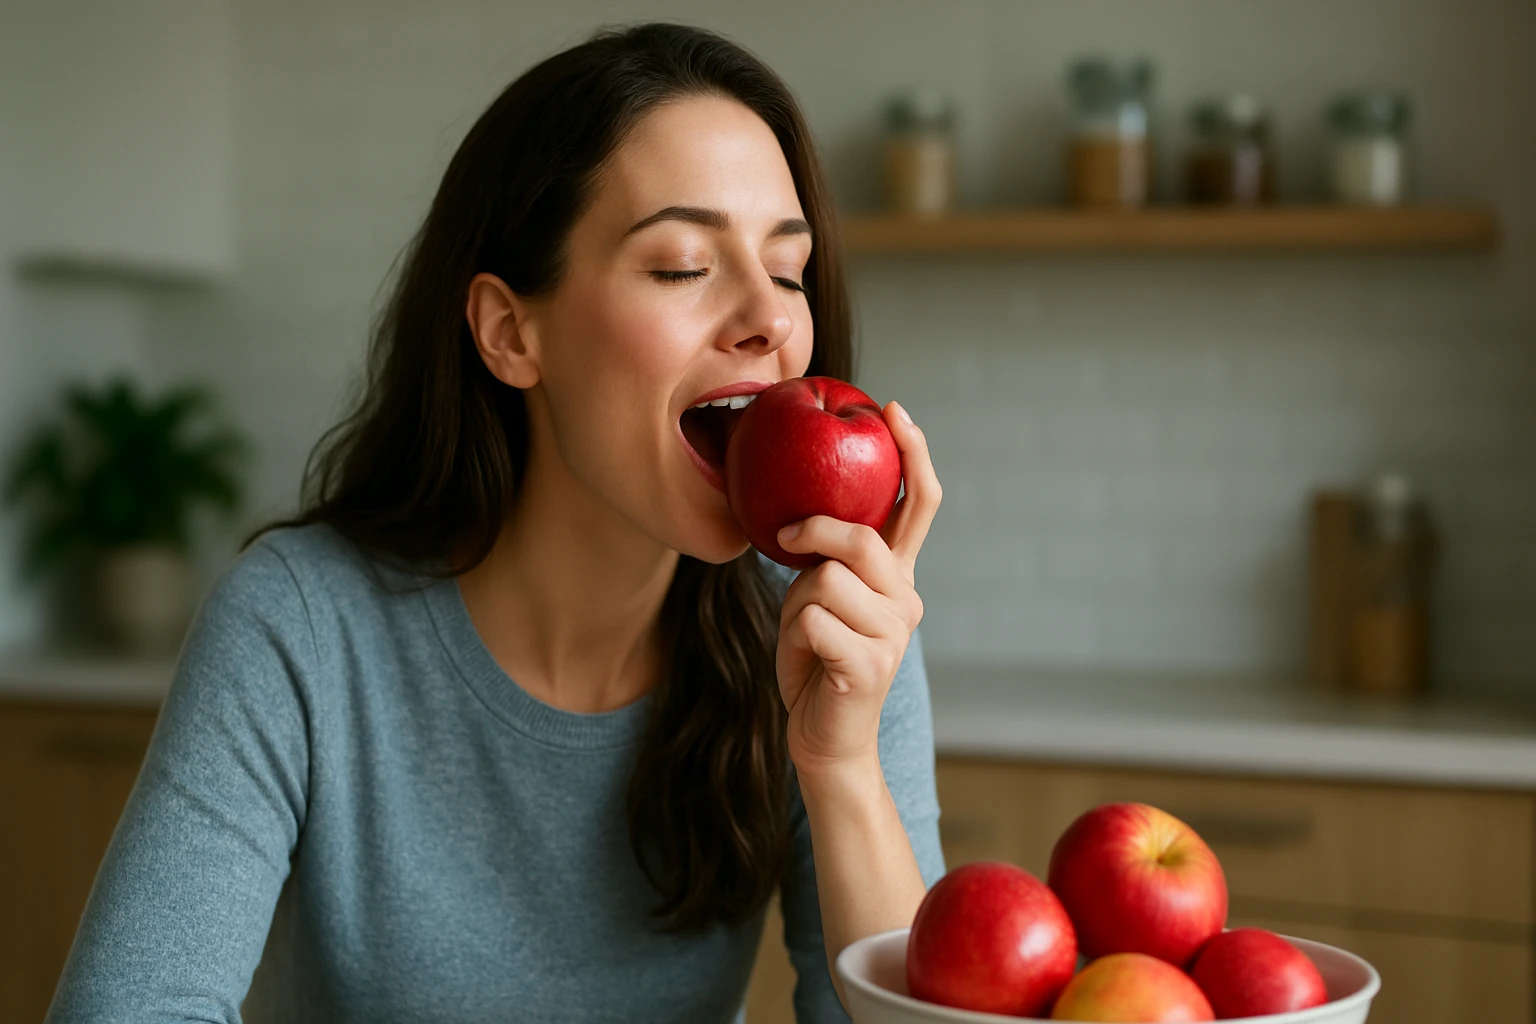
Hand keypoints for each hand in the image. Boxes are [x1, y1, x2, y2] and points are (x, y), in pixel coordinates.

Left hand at [775, 400, 941, 776]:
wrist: (822, 736)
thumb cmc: (814, 660)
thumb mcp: (815, 595)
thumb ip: (826, 557)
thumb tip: (801, 513)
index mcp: (898, 576)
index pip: (918, 504)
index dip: (912, 454)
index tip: (892, 410)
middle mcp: (906, 599)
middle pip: (861, 539)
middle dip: (815, 532)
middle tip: (785, 538)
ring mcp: (895, 634)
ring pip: (826, 582)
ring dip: (798, 605)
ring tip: (807, 636)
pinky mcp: (872, 664)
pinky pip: (814, 621)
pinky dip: (796, 637)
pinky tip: (812, 662)